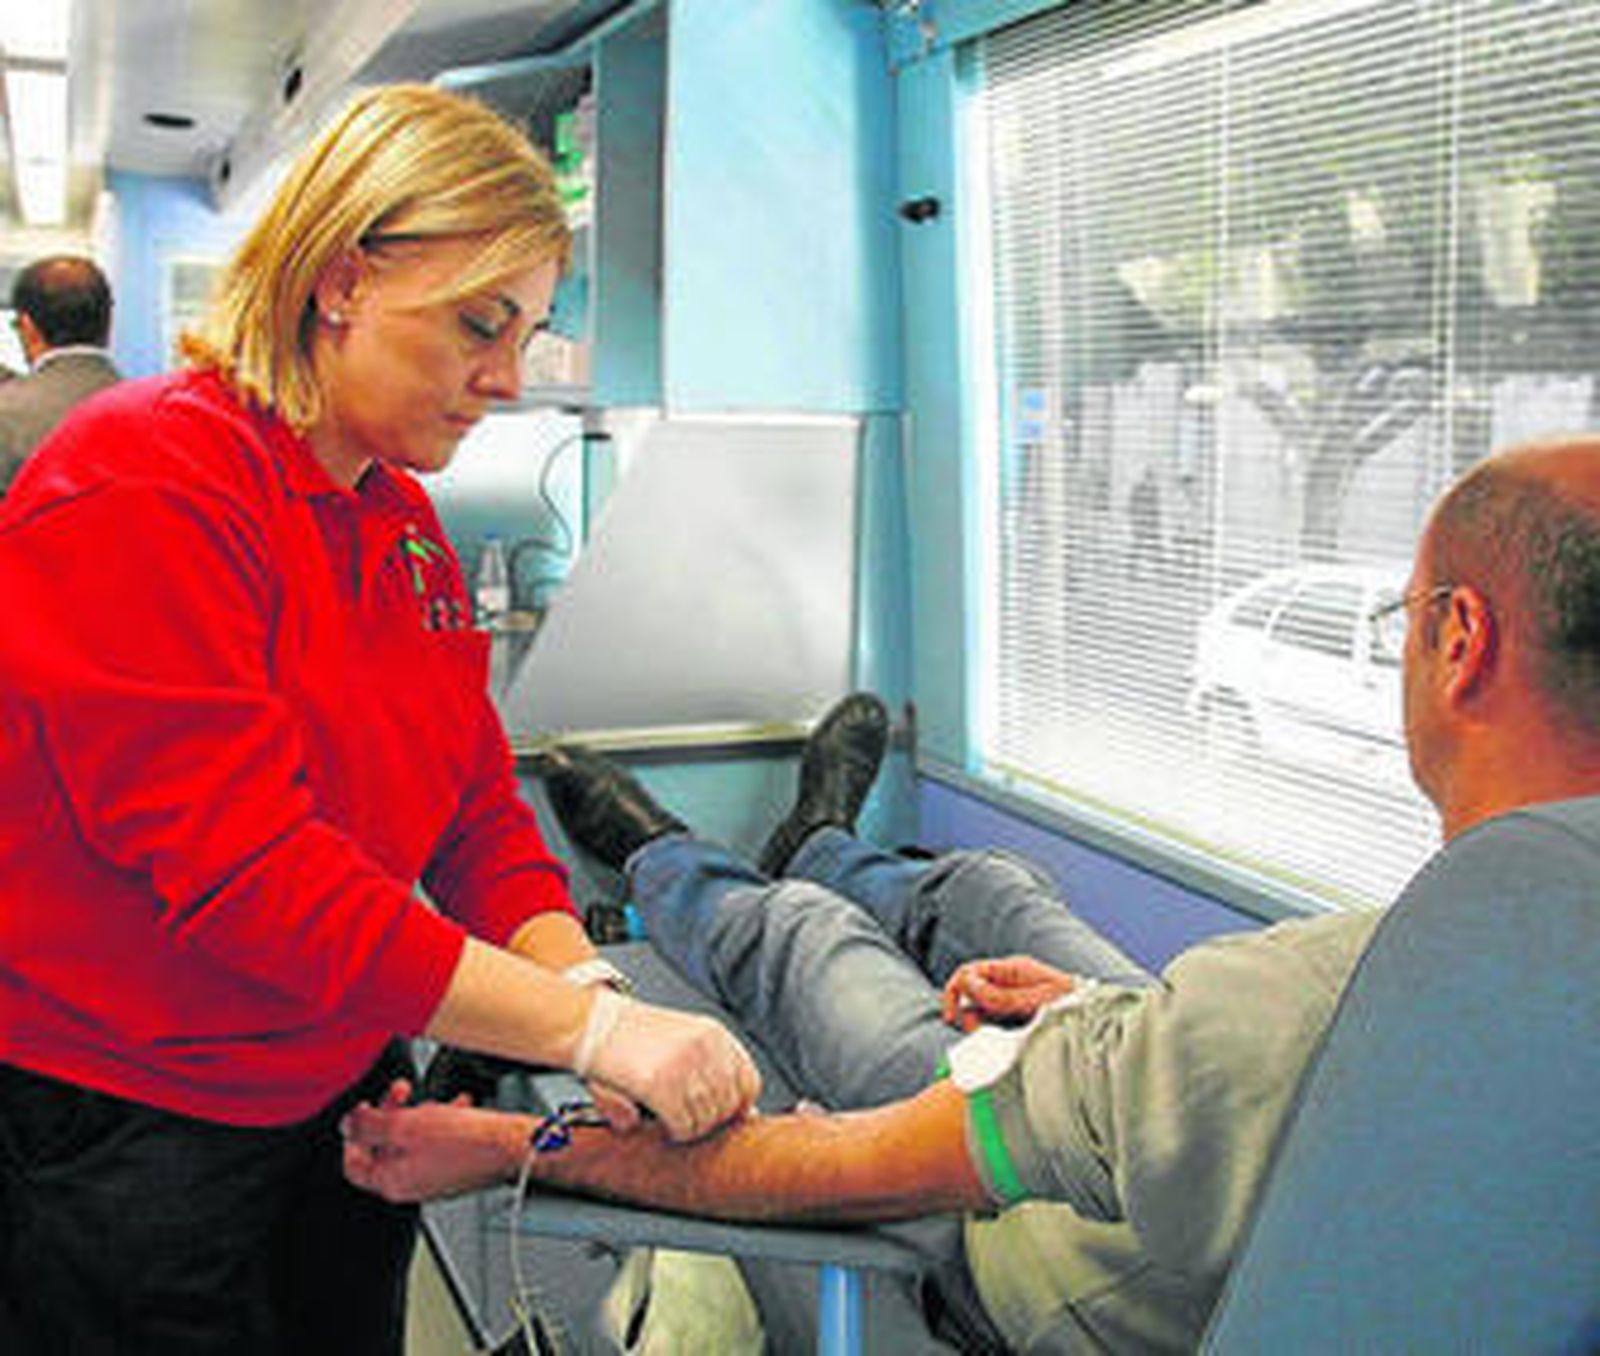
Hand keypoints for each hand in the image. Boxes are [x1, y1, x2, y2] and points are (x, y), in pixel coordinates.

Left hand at [341, 1079, 522, 1203]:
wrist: (509, 1146)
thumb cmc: (465, 1142)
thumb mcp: (405, 1125)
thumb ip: (369, 1125)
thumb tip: (347, 1124)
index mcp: (392, 1181)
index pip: (354, 1165)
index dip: (353, 1137)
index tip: (362, 1113)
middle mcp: (410, 1184)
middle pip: (384, 1148)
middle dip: (388, 1116)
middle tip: (398, 1093)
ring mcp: (433, 1177)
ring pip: (411, 1142)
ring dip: (416, 1115)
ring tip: (430, 1099)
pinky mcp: (454, 1167)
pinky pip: (437, 1142)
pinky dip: (441, 1122)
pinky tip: (455, 1107)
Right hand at [583, 997, 761, 1141]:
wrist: (588, 1024)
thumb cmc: (628, 1036)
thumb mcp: (678, 1041)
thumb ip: (709, 1075)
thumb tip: (746, 1117)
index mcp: (713, 1034)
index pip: (749, 1082)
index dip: (737, 1107)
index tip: (722, 1118)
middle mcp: (705, 1048)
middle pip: (728, 1107)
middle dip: (710, 1122)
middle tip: (688, 1122)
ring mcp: (684, 1066)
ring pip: (706, 1120)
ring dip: (690, 1129)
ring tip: (671, 1120)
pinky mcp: (660, 1084)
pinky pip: (683, 1126)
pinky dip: (675, 1133)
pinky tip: (661, 1123)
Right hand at [941, 955, 1075, 1030]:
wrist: (1098, 1019)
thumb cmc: (1073, 1005)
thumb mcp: (1036, 1000)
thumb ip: (1003, 995)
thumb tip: (969, 985)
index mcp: (1013, 969)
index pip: (970, 971)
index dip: (955, 991)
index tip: (953, 1016)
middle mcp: (1010, 980)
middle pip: (971, 990)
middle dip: (965, 1009)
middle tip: (973, 1030)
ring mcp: (1012, 997)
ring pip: (980, 1007)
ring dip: (977, 1021)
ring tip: (989, 1036)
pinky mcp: (1017, 1014)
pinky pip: (993, 1019)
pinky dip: (990, 1029)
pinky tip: (1000, 1038)